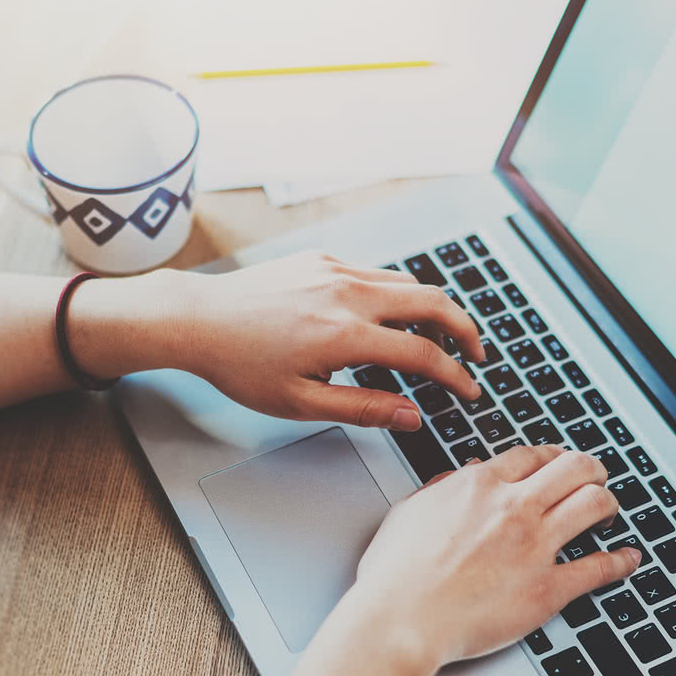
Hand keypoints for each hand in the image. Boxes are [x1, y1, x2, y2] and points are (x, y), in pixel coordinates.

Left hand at [171, 251, 484, 430]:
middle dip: (464, 329)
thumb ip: (363, 410)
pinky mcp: (322, 259)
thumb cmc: (240, 365)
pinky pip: (375, 273)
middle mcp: (347, 294)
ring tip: (434, 341)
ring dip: (432, 310)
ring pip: (407, 283)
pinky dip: (396, 295)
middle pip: (433, 302)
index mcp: (345, 335)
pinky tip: (388, 320)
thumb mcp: (301, 403)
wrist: (200, 319)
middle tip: (475, 355)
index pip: (423, 355)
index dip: (456, 376)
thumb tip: (412, 416)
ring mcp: (335, 270)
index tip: (469, 391)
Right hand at [350, 445, 639, 668]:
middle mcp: (513, 508)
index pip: (532, 455)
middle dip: (591, 469)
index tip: (557, 464)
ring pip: (595, 504)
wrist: (401, 621)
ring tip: (607, 511)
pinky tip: (628, 559)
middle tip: (594, 479)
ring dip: (608, 503)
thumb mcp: (408, 513)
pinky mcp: (549, 589)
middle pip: (575, 468)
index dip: (551, 457)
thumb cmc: (395, 575)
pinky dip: (621, 561)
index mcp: (478, 487)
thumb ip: (440, 489)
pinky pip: (600, 568)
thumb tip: (459, 478)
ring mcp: (535, 547)